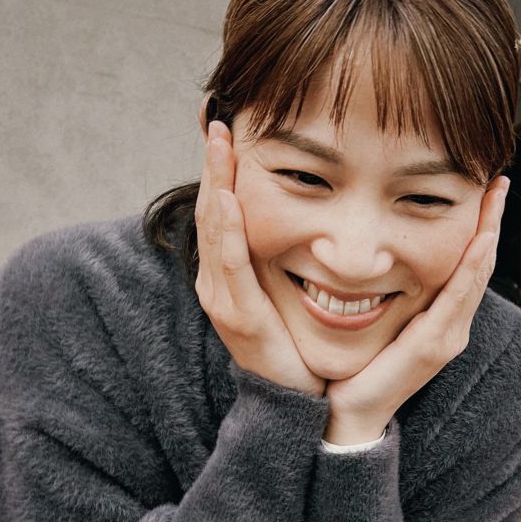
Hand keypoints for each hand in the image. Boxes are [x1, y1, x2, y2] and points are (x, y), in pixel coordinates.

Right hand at [195, 121, 324, 396]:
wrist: (293, 402)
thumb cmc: (294, 344)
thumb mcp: (287, 289)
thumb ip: (288, 255)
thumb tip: (310, 213)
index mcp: (228, 272)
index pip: (220, 208)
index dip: (220, 168)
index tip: (226, 126)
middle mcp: (217, 281)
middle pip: (210, 209)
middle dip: (213, 164)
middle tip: (217, 118)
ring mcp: (223, 298)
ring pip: (215, 229)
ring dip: (215, 183)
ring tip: (218, 145)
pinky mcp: (240, 316)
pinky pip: (231, 264)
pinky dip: (228, 228)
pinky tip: (229, 198)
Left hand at [323, 176, 507, 443]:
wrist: (351, 413)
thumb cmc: (360, 368)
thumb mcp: (379, 321)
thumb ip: (388, 294)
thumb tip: (376, 257)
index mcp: (442, 318)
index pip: (467, 264)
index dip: (478, 227)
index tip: (483, 190)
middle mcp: (453, 325)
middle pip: (479, 263)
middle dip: (490, 220)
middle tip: (499, 181)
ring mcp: (448, 335)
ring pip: (475, 274)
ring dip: (487, 232)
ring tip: (494, 197)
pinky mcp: (434, 345)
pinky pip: (457, 298)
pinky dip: (470, 266)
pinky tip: (479, 239)